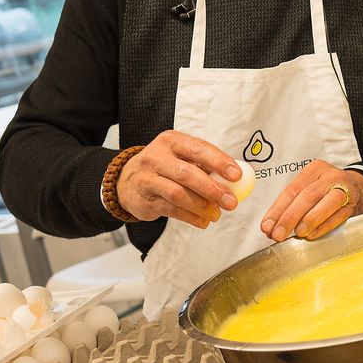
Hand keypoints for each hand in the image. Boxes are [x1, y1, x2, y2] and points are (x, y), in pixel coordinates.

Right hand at [116, 130, 244, 226]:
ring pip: (178, 194)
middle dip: (212, 189)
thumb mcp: (180, 157)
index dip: (219, 161)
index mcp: (171, 141)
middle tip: (231, 202)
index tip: (236, 175)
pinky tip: (203, 221)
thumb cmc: (163, 166)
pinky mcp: (145, 199)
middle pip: (187, 173)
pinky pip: (171, 210)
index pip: (198, 148)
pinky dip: (191, 217)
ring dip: (202, 206)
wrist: (126, 181)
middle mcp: (156, 157)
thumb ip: (205, 165)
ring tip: (217, 214)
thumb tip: (236, 179)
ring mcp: (148, 178)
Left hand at [260, 160, 362, 241]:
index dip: (277, 210)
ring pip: (325, 203)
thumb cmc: (328, 191)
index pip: (291, 190)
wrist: (361, 189)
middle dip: (289, 217)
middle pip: (307, 196)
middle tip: (277, 234)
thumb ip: (292, 205)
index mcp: (314, 170)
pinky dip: (323, 227)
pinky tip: (311, 235)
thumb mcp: (311, 188)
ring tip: (296, 234)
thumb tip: (271, 226)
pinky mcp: (353, 204)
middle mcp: (329, 176)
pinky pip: (338, 216)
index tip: (267, 226)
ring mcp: (344, 189)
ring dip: (309, 220)